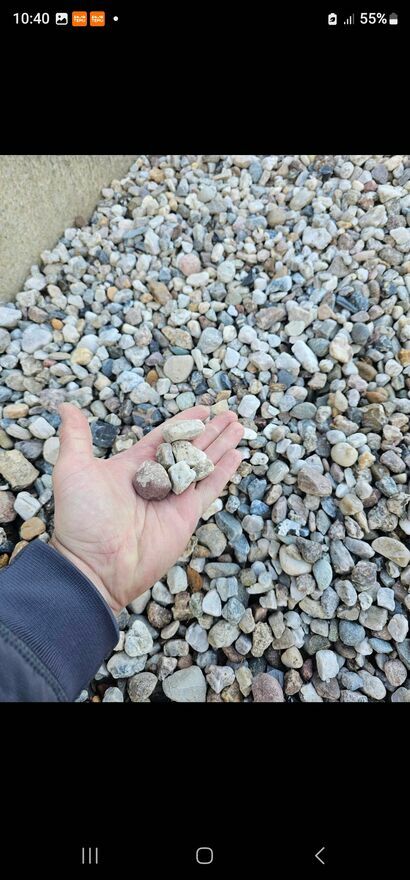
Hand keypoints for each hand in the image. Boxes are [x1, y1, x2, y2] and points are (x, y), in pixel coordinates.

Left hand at [50, 404, 243, 614]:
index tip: (203, 408)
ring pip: (203, 464)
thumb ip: (76, 436)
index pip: (164, 437)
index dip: (184, 422)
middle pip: (189, 448)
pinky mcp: (187, 516)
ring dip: (221, 445)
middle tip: (229, 414)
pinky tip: (238, 455)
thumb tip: (65, 406)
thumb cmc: (82, 517)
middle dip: (210, 431)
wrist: (96, 565)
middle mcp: (155, 480)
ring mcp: (173, 498)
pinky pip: (209, 488)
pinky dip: (224, 472)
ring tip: (238, 427)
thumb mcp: (74, 469)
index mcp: (132, 465)